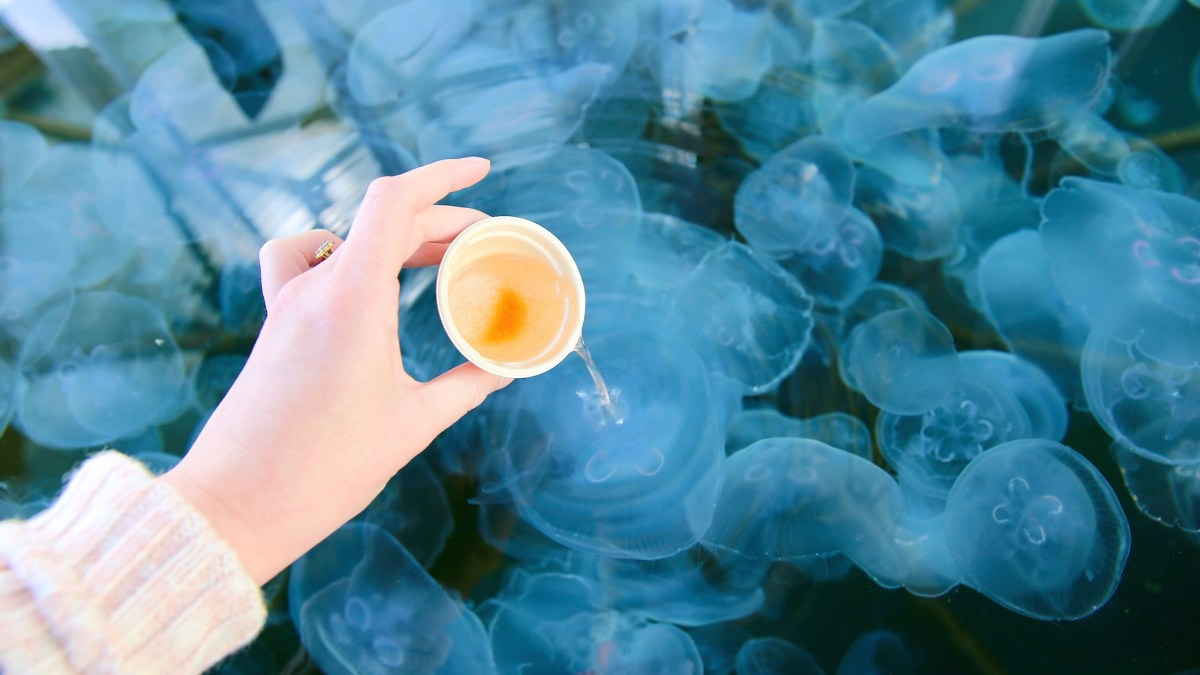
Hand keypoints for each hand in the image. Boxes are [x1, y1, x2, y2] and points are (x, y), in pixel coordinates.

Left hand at [161, 158, 508, 583]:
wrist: (237, 503)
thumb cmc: (324, 469)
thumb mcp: (412, 425)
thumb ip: (467, 386)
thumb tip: (507, 367)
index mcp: (353, 299)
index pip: (394, 202)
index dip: (443, 177)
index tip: (483, 172)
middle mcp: (315, 287)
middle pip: (382, 221)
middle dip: (440, 221)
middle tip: (484, 244)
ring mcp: (288, 303)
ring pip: (348, 238)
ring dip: (395, 237)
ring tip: (433, 259)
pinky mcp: (275, 325)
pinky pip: (301, 260)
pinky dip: (336, 251)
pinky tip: (354, 272)